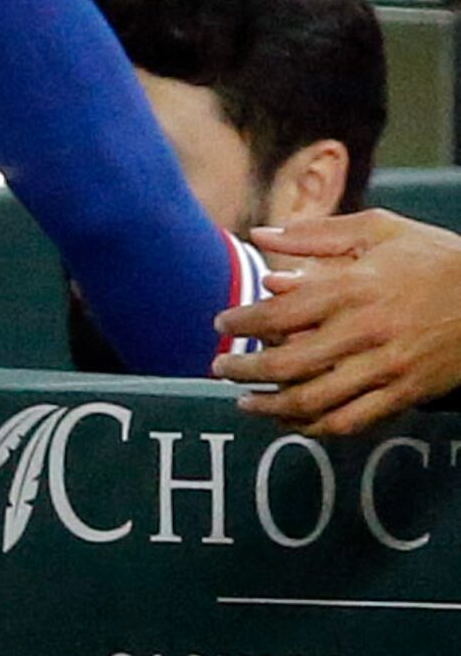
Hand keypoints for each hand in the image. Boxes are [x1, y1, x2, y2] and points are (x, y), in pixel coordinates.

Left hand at [213, 211, 460, 434]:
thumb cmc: (435, 257)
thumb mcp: (380, 228)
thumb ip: (315, 233)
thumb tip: (259, 235)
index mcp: (352, 288)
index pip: (278, 313)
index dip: (241, 323)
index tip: (220, 325)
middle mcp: (365, 332)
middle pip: (286, 363)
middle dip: (243, 371)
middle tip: (220, 369)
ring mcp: (386, 368)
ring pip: (314, 401)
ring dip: (270, 407)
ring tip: (245, 403)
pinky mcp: (406, 393)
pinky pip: (351, 421)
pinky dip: (315, 427)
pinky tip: (292, 421)